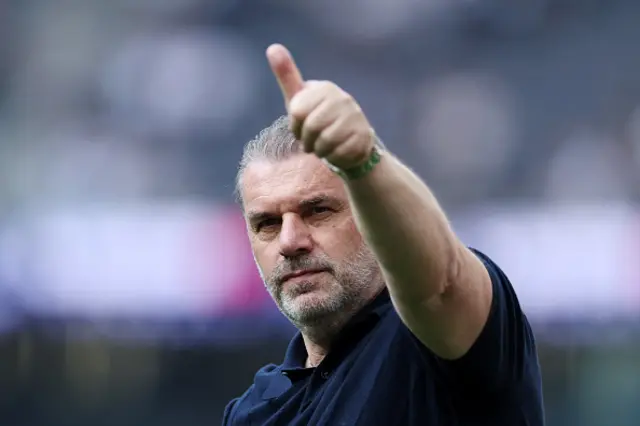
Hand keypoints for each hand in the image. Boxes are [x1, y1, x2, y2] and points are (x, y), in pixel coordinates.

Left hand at [266, 44, 374, 169]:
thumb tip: (272, 47)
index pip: (297, 111)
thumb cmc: (317, 119)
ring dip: (320, 150)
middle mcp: (343, 98)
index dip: (295, 125)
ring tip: (324, 146)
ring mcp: (355, 117)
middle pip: (311, 127)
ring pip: (325, 142)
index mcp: (325, 88)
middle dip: (307, 140)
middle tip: (312, 140)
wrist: (349, 142)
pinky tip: (337, 152)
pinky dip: (333, 158)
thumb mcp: (299, 99)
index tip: (302, 126)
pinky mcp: (363, 137)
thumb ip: (287, 76)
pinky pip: (338, 154)